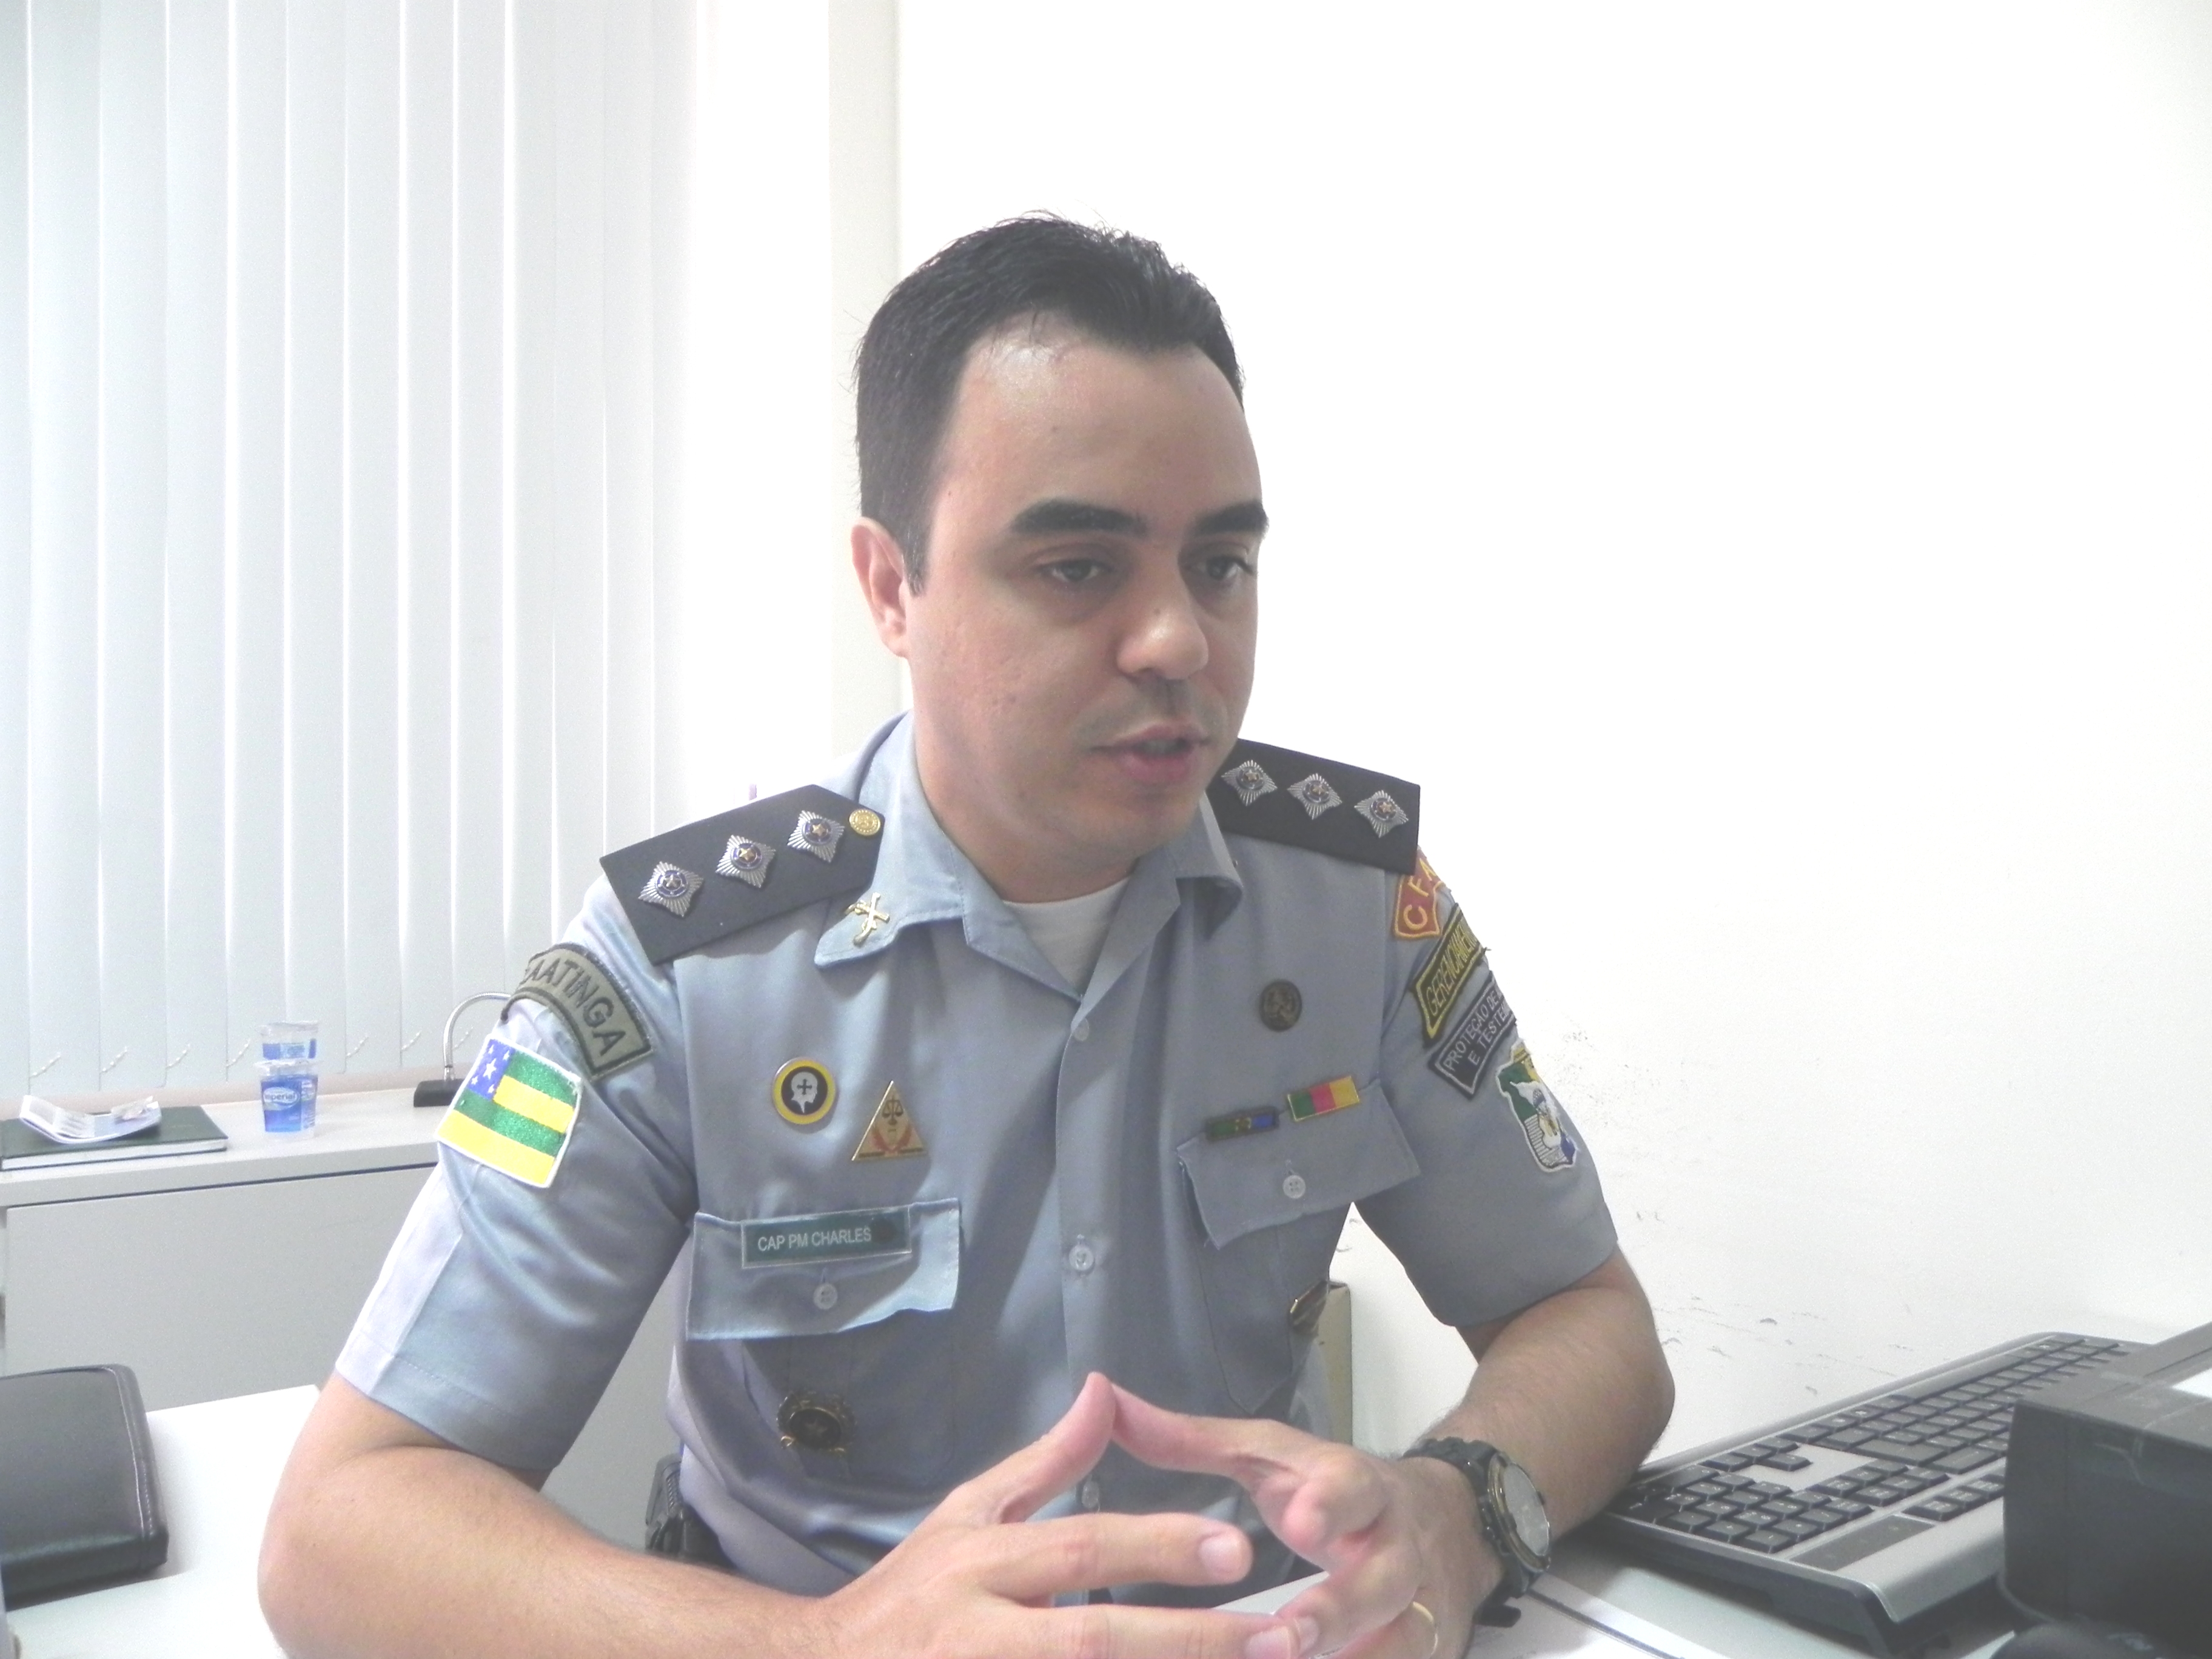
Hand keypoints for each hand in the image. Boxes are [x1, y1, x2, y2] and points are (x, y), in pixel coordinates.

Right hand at [804, 1372, 1309, 1658]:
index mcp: (984, 1563)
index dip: (1158, 1546)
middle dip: (1187, 1640)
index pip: (1082, 1549)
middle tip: (1277, 1636)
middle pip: (1095, 1638)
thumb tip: (1105, 1390)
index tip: (1237, 1547)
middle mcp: (985, 1630)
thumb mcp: (966, 1515)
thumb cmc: (909, 1596)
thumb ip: (1046, 1463)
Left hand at [1109, 1384, 1500, 1658]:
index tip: (1302, 1520)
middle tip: (1292, 1632)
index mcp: (1352, 1486)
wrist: (1442, 1523)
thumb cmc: (1326, 1490)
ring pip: (1399, 1638)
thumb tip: (1107, 1401)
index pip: (1349, 1488)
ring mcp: (1414, 1604)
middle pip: (1380, 1577)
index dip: (1331, 1504)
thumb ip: (1188, 1439)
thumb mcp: (1267, 1455)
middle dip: (1340, 1606)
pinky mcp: (1423, 1647)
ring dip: (1352, 1655)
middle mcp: (1392, 1546)